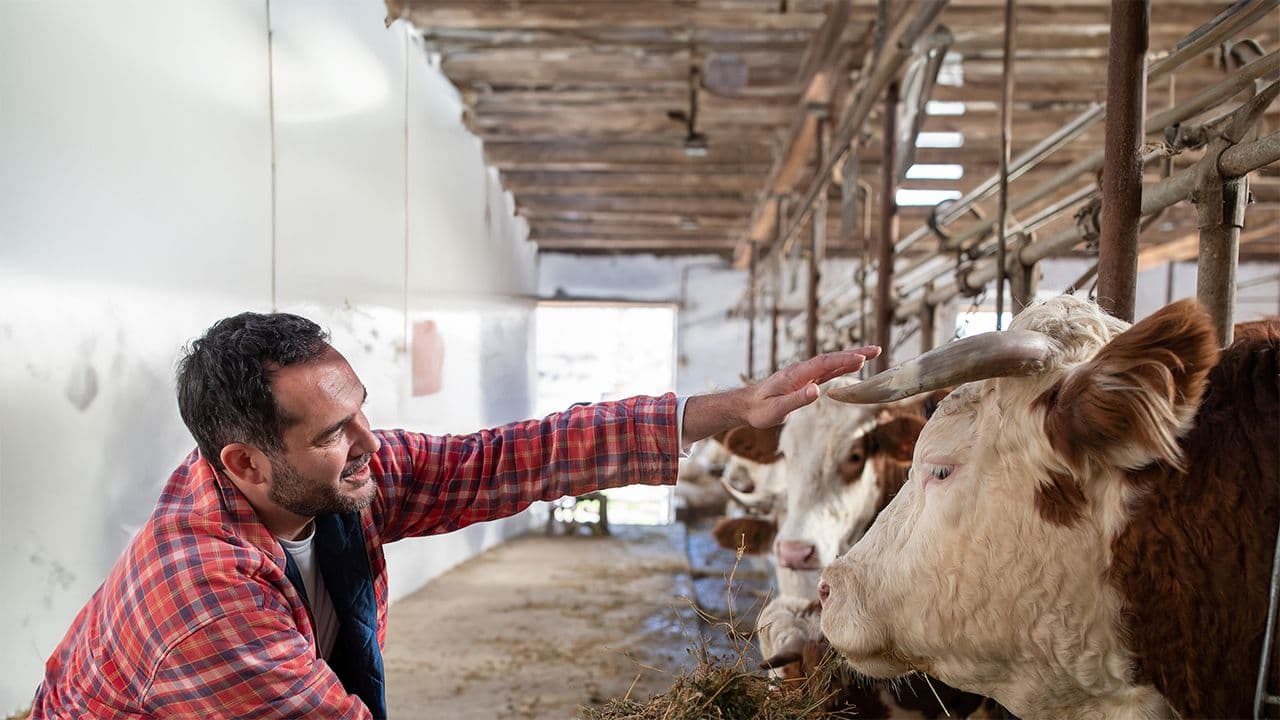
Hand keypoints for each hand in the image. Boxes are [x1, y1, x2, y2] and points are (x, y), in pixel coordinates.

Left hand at [740, 347, 880, 427]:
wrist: (746, 405)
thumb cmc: (759, 409)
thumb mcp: (776, 410)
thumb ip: (797, 400)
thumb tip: (817, 391)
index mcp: (796, 374)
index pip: (823, 364)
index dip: (843, 361)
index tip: (861, 359)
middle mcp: (802, 371)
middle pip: (832, 359)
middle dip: (854, 353)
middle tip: (877, 349)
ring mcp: (804, 375)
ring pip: (832, 364)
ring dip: (851, 358)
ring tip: (872, 353)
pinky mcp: (805, 381)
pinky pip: (828, 371)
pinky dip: (842, 367)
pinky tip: (854, 365)